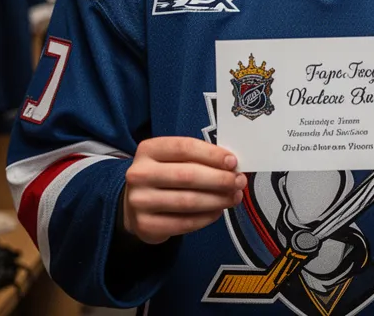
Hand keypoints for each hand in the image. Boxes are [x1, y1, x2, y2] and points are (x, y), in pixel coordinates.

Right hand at [122, 137, 245, 244]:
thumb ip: (197, 159)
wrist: (134, 204)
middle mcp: (140, 174)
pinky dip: (206, 218)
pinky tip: (218, 212)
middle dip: (219, 179)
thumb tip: (231, 166)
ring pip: (188, 201)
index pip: (184, 147)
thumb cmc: (163, 176)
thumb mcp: (172, 159)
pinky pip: (183, 222)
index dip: (212, 154)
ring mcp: (140, 201)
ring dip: (217, 200)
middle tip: (239, 182)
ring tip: (234, 197)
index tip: (233, 162)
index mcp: (148, 150)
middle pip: (188, 175)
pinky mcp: (145, 225)